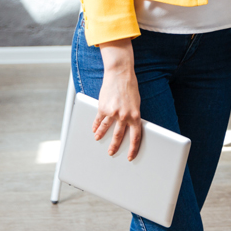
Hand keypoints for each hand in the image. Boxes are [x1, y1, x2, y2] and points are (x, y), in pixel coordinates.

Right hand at [94, 40, 142, 159]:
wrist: (120, 74)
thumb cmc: (130, 87)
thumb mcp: (136, 103)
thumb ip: (132, 115)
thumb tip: (129, 126)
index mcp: (135, 115)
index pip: (136, 137)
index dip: (133, 149)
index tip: (130, 156)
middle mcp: (124, 116)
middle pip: (119, 136)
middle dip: (115, 146)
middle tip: (111, 152)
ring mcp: (112, 113)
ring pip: (106, 130)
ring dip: (102, 136)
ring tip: (98, 139)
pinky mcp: (102, 108)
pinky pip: (98, 120)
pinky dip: (96, 126)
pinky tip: (94, 129)